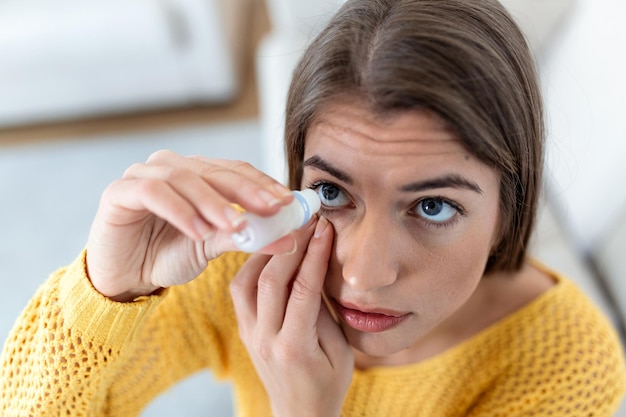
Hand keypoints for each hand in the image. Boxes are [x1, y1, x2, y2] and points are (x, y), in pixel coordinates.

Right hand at [86, 150, 295, 301]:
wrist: (124, 278)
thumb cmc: (167, 255)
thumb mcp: (212, 246)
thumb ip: (245, 237)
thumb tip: (288, 238)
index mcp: (196, 173)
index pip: (236, 170)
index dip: (263, 184)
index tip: (288, 203)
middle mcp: (170, 166)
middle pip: (215, 171)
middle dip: (246, 191)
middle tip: (271, 210)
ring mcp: (142, 174)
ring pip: (186, 179)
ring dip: (214, 203)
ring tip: (236, 226)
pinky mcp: (119, 191)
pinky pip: (154, 193)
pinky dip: (181, 211)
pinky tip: (199, 231)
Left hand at [230, 216, 353, 416]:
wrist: (298, 413)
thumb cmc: (327, 384)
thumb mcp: (340, 351)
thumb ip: (325, 312)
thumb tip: (315, 269)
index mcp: (294, 348)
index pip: (302, 290)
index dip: (314, 254)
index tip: (324, 228)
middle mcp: (265, 340)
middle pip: (269, 280)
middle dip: (290, 245)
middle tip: (307, 221)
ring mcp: (249, 334)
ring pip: (245, 281)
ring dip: (266, 251)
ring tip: (286, 230)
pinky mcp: (244, 330)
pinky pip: (241, 290)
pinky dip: (253, 265)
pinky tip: (271, 252)